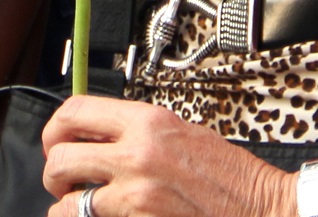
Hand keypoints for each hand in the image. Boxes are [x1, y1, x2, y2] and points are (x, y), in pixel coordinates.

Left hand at [42, 95, 291, 216]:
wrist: (262, 208)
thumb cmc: (229, 175)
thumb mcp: (182, 132)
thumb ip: (137, 131)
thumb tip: (98, 135)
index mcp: (148, 121)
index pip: (76, 111)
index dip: (56, 127)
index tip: (56, 139)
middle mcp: (137, 154)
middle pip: (62, 156)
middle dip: (54, 170)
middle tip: (62, 178)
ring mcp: (136, 193)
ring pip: (69, 198)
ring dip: (66, 202)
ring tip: (76, 203)